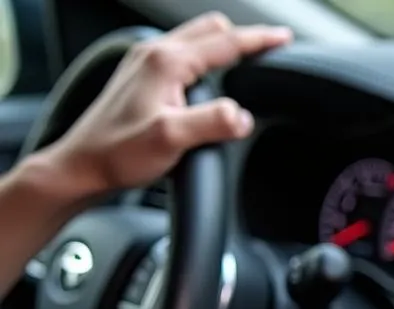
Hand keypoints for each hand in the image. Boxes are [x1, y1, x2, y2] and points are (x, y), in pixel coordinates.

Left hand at [47, 13, 291, 196]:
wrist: (82, 165)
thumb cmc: (119, 152)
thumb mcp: (171, 139)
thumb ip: (213, 123)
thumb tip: (243, 115)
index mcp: (166, 62)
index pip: (225, 43)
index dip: (259, 40)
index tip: (284, 39)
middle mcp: (154, 54)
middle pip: (210, 30)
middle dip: (243, 37)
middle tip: (270, 50)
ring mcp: (145, 64)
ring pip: (195, 40)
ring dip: (223, 45)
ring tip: (246, 60)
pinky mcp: (140, 79)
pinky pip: (181, 55)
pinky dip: (204, 59)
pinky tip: (209, 80)